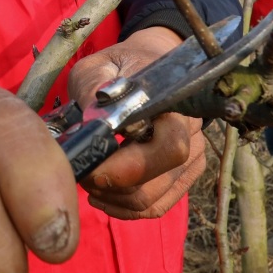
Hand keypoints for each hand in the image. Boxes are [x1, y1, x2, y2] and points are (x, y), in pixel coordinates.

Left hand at [67, 27, 206, 218]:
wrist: (151, 64)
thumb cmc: (122, 66)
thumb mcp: (99, 66)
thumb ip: (93, 87)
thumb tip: (90, 120)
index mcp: (174, 105)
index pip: (170, 147)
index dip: (128, 167)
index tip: (90, 165)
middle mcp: (192, 135)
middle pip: (157, 183)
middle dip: (111, 186)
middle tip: (81, 172)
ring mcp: (192, 159)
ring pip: (152, 200)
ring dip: (113, 198)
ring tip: (88, 180)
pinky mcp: (184, 176)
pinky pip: (156, 206)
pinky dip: (125, 208)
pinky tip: (102, 194)